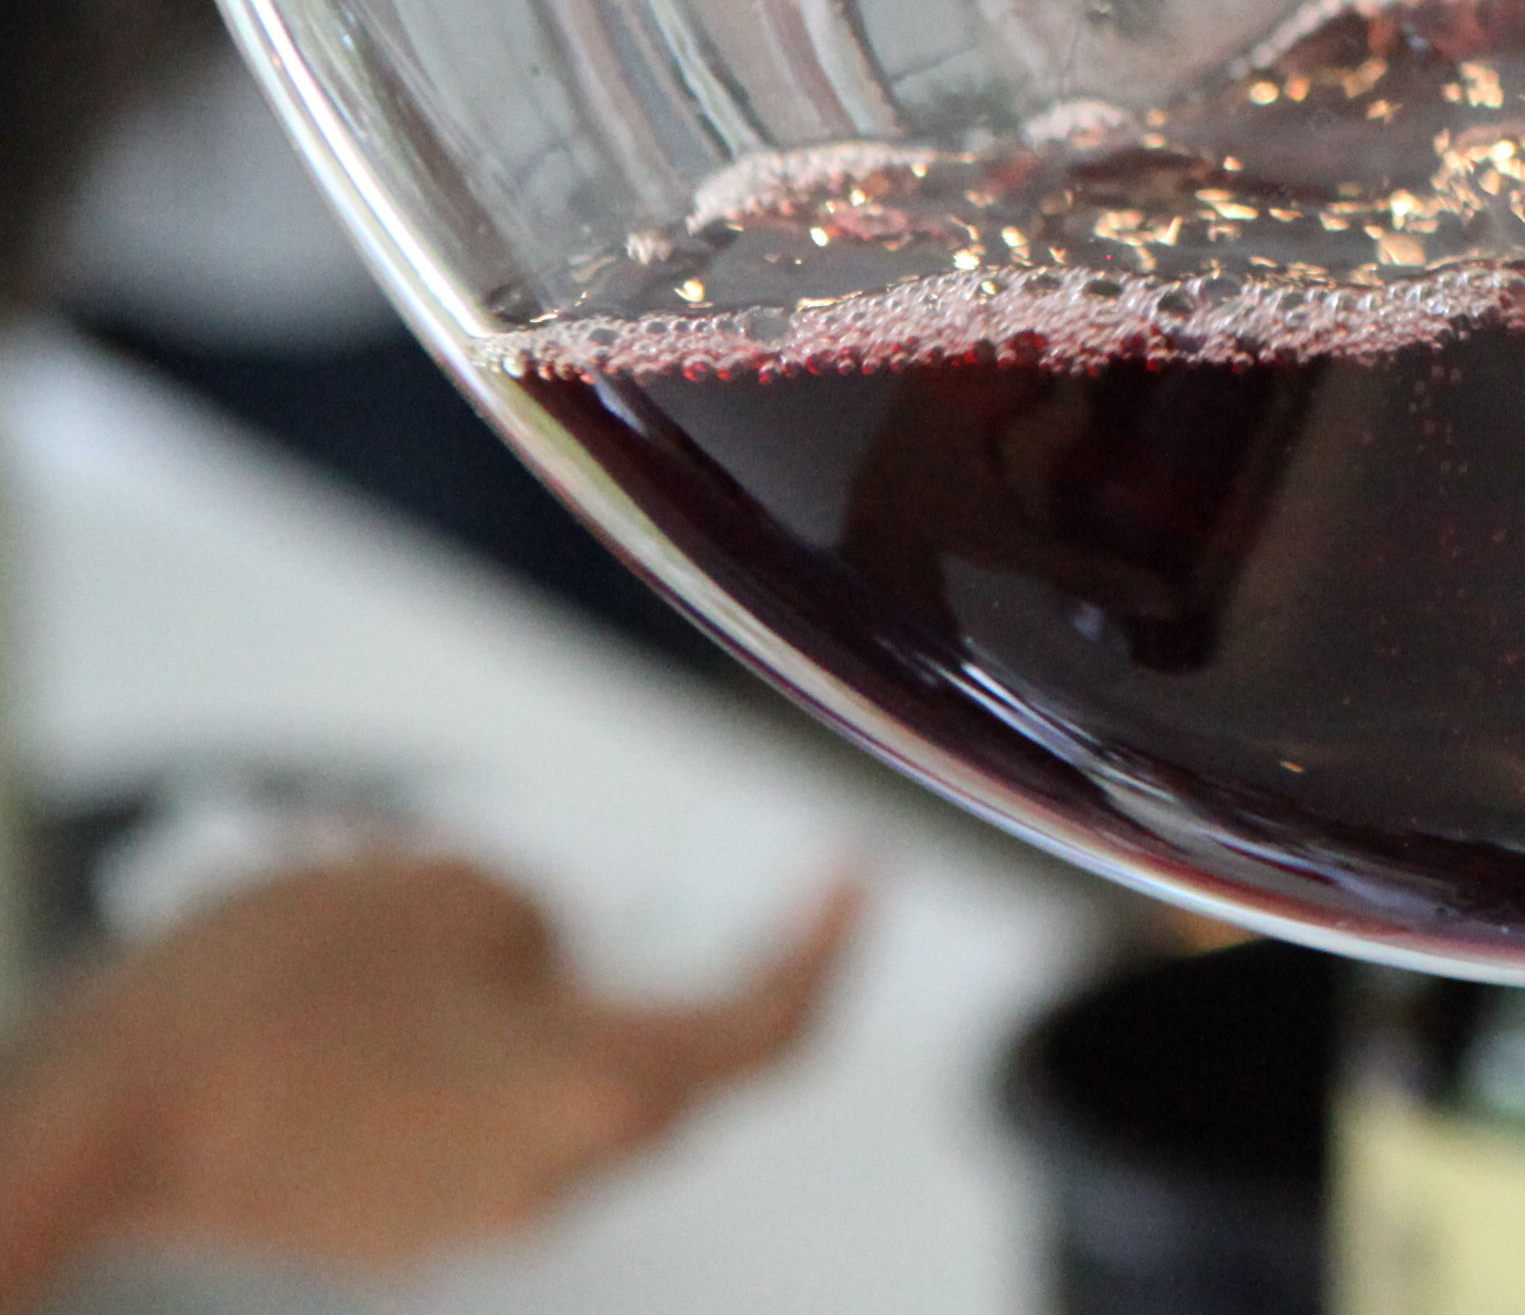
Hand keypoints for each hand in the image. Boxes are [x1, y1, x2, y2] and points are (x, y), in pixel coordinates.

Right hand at [2, 861, 855, 1280]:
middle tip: (681, 879)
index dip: (826, 949)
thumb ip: (542, 915)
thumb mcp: (445, 889)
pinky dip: (472, 1047)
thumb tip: (546, 949)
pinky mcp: (388, 1220)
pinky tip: (405, 979)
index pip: (769, 1031)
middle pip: (667, 1066)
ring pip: (559, 1089)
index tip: (852, 882)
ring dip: (550, 999)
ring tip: (479, 908)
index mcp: (596, 1093)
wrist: (97, 1114)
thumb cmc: (259, 1005)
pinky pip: (471, 1121)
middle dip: (678, 964)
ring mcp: (462, 1215)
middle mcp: (547, 1179)